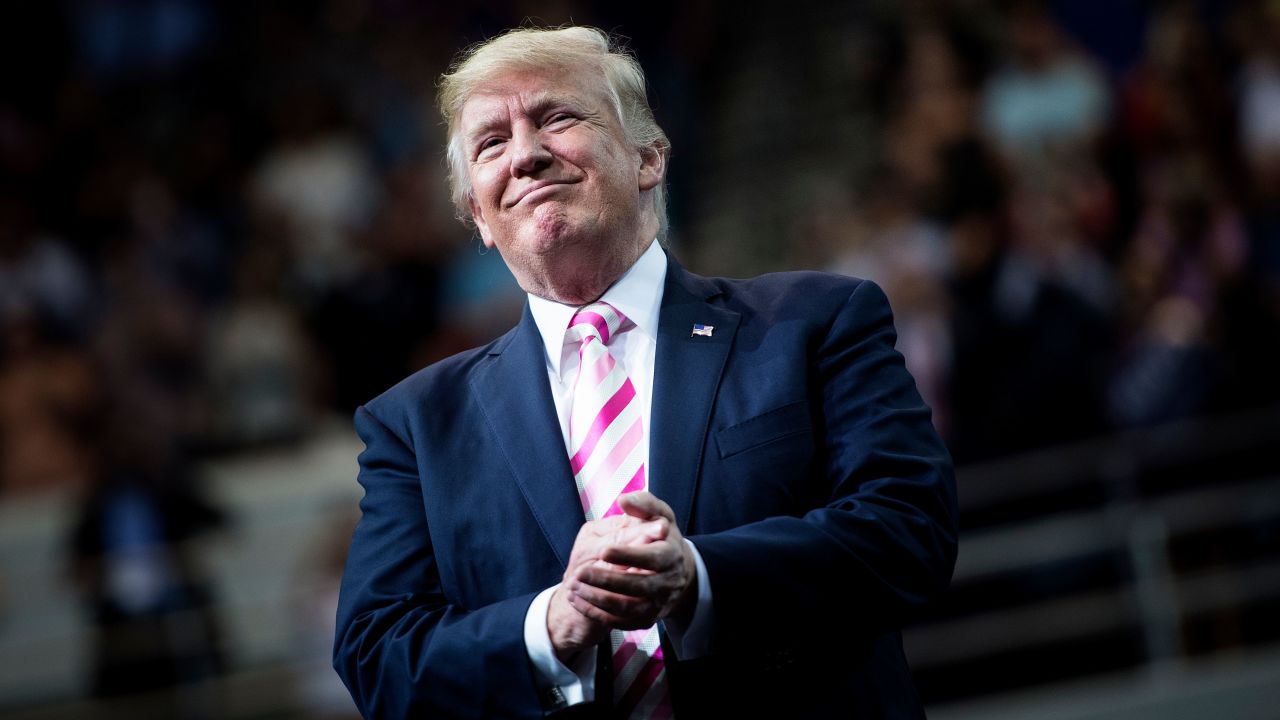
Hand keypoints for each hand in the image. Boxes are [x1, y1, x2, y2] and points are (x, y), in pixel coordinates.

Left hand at [565, 492, 697, 630]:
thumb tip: (625, 499)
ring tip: (574, 587)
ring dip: (599, 600)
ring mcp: (658, 603)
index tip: (604, 550)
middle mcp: (668, 582)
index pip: (653, 557)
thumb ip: (643, 504)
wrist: (675, 572)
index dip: (629, 555)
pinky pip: (622, 622)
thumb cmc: (661, 538)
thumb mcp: (660, 515)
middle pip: (639, 586)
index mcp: (671, 554)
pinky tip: (579, 601)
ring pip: (628, 608)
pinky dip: (598, 614)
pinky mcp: (646, 619)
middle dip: (608, 581)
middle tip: (581, 573)